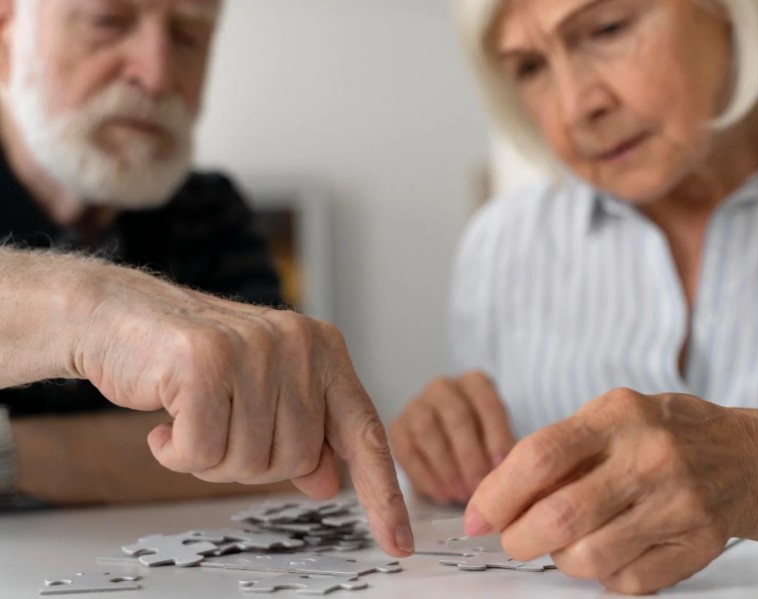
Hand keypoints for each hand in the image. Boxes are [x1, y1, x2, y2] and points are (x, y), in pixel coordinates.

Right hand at [67, 262, 412, 555]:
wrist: (120, 316)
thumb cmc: (193, 361)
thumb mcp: (260, 395)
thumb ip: (300, 434)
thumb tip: (330, 483)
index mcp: (322, 350)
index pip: (364, 432)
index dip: (382, 494)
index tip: (399, 543)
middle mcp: (298, 343)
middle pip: (295, 459)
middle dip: (249, 463)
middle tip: (216, 428)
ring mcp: (255, 347)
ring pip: (250, 460)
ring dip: (209, 459)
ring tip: (189, 419)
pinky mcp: (206, 359)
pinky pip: (202, 451)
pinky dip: (176, 453)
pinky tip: (164, 423)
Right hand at [389, 371, 514, 503]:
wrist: (452, 447)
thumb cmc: (484, 443)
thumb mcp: (499, 439)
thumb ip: (504, 451)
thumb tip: (507, 475)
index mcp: (475, 382)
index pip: (487, 403)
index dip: (495, 436)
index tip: (502, 468)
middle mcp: (443, 387)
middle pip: (456, 415)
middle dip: (469, 456)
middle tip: (479, 488)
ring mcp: (416, 404)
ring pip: (427, 430)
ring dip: (446, 467)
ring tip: (461, 495)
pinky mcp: (397, 427)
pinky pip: (406, 450)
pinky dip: (425, 476)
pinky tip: (442, 495)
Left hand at [463, 388, 757, 593]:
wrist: (750, 456)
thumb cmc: (664, 433)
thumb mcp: (612, 417)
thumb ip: (560, 450)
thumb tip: (495, 498)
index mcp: (619, 415)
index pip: (541, 456)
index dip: (497, 494)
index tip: (475, 518)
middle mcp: (651, 457)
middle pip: (561, 516)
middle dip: (518, 538)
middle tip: (511, 540)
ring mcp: (679, 504)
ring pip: (589, 558)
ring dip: (559, 560)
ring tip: (562, 544)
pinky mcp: (698, 545)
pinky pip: (626, 581)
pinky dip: (601, 575)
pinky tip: (606, 551)